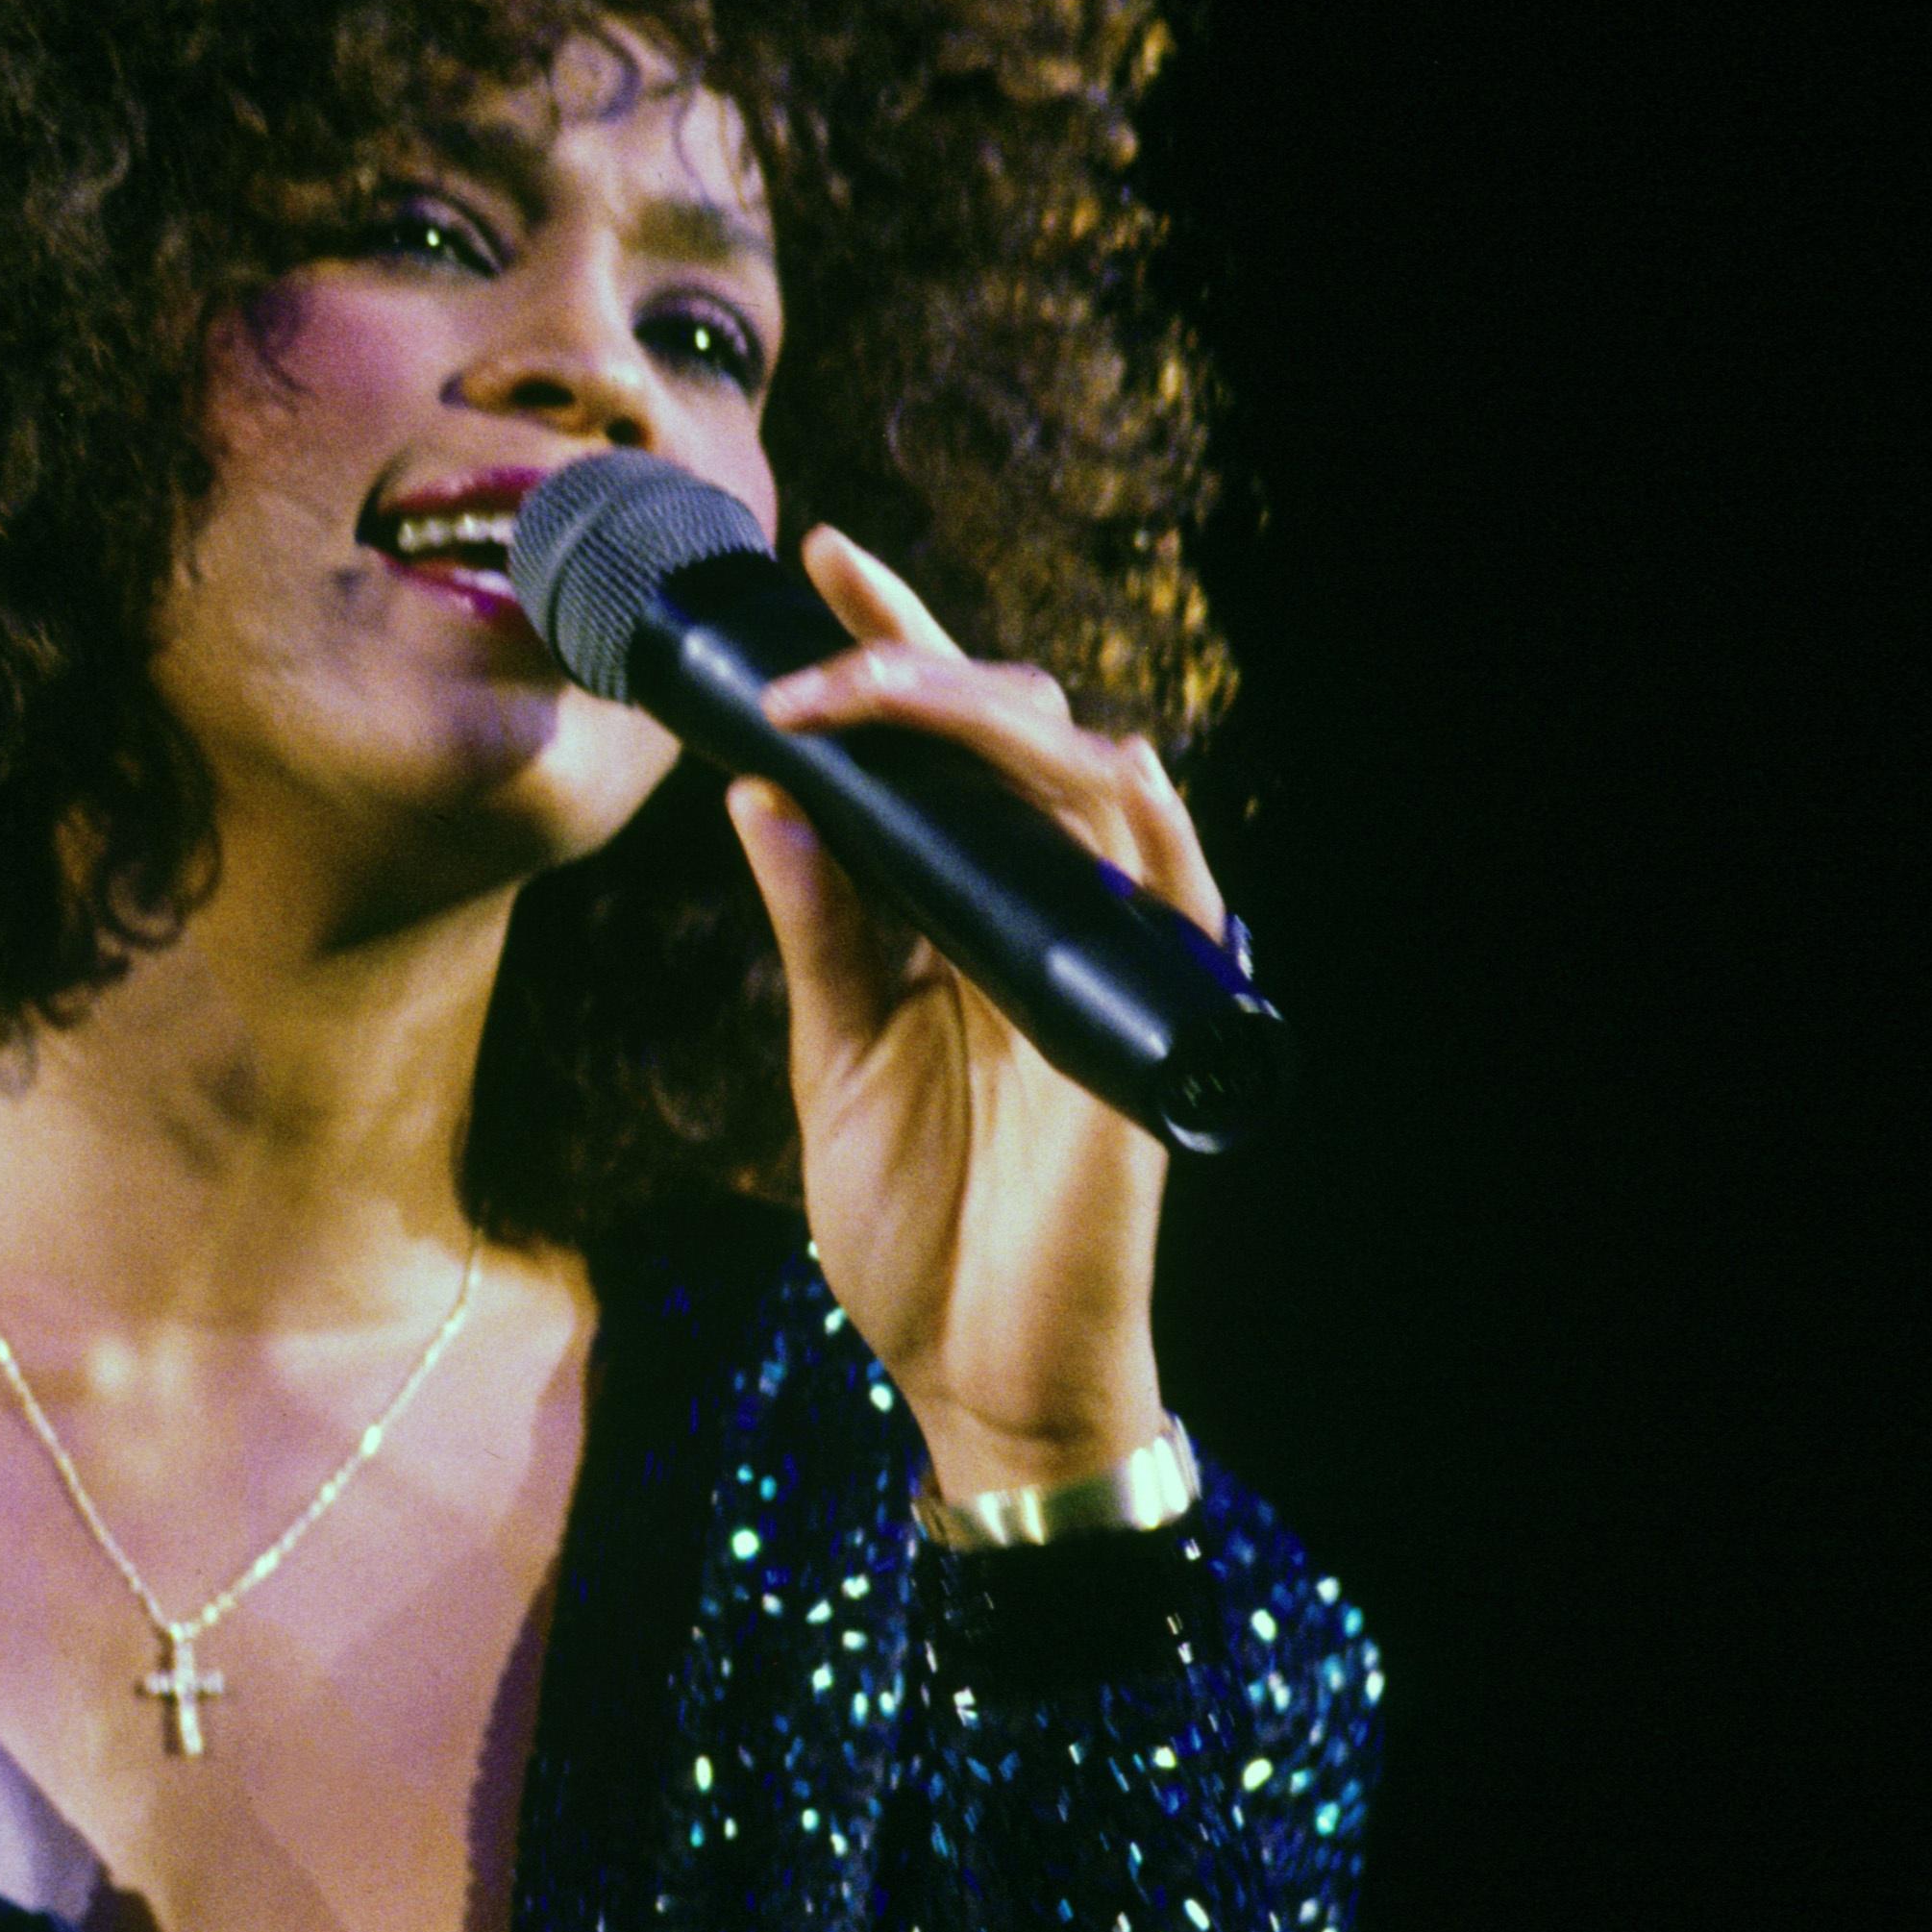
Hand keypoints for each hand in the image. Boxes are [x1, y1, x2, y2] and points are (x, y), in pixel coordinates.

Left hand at [722, 527, 1223, 1502]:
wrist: (978, 1373)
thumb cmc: (917, 1230)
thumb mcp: (836, 1058)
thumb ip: (820, 931)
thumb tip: (764, 794)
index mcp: (960, 916)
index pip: (934, 753)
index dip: (893, 649)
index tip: (818, 558)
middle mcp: (1037, 914)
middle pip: (1011, 737)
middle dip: (919, 660)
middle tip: (817, 623)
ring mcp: (1101, 956)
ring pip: (1087, 775)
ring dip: (984, 716)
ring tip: (881, 681)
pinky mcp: (1148, 1017)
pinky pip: (1167, 882)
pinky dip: (1132, 814)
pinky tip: (1092, 757)